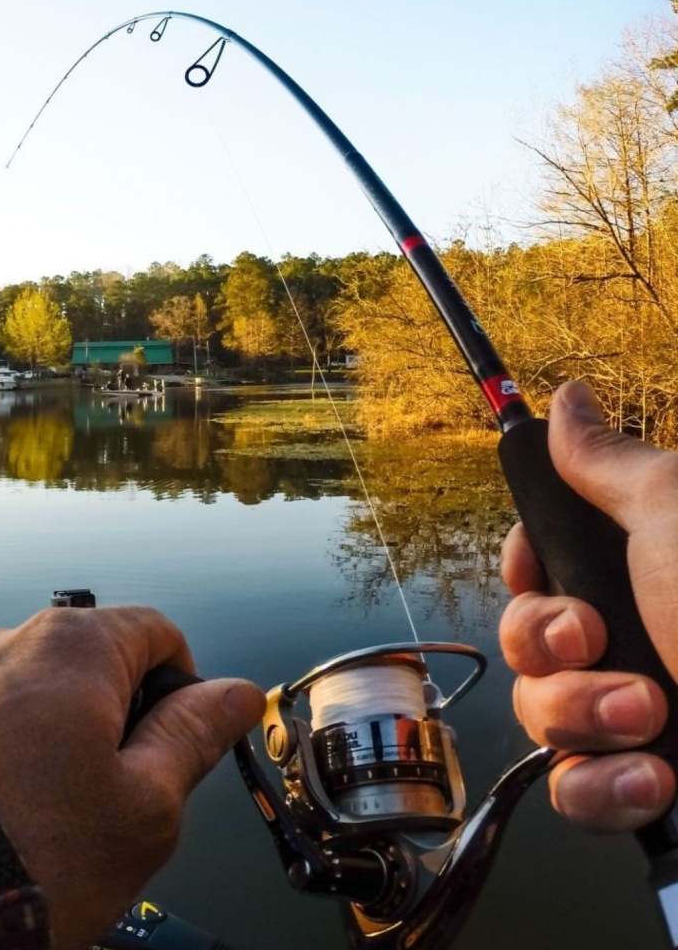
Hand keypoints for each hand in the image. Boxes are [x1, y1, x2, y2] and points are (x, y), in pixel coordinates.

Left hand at [0, 605, 264, 949]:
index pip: (160, 632)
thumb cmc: (34, 850)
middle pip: (102, 662)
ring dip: (69, 743)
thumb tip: (238, 692)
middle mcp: (15, 639)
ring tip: (55, 819)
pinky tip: (9, 813)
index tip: (177, 750)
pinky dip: (18, 756)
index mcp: (79, 644)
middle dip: (123, 722)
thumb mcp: (145, 804)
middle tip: (118, 800)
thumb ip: (195, 736)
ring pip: (49, 695)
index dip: (185, 689)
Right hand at [499, 380, 677, 830]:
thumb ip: (603, 461)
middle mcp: (630, 636)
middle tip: (596, 638)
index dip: (522, 569)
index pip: (536, 564)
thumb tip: (569, 395)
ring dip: (580, 713)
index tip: (533, 570)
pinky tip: (654, 776)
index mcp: (634, 570)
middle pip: (523, 638)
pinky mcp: (644, 784)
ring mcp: (635, 714)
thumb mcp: (674, 511)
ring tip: (649, 714)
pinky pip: (574, 789)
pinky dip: (602, 786)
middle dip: (545, 643)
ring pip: (538, 712)